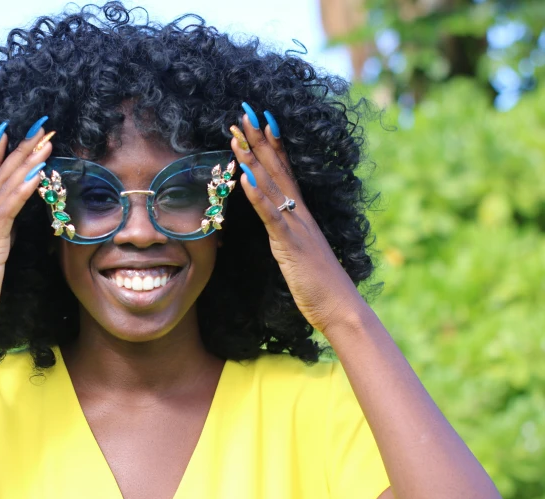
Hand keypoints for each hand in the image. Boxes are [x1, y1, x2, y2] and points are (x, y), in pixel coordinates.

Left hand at [230, 107, 363, 333]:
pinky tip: (245, 179)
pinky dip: (258, 196)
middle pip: (276, 169)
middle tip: (243, 112)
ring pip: (272, 185)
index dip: (273, 144)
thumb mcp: (300, 251)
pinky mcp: (290, 243)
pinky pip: (272, 216)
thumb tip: (277, 222)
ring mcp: (296, 226)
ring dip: (253, 159)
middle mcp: (300, 213)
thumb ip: (288, 232)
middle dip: (259, 140)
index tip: (261, 119)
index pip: (285, 170)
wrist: (340, 306)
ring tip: (237, 135)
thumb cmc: (319, 283)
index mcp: (301, 214)